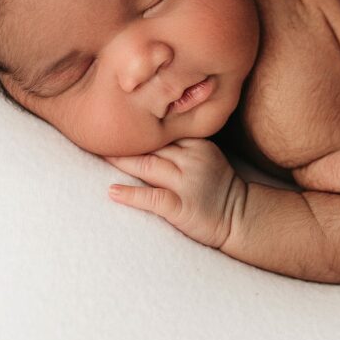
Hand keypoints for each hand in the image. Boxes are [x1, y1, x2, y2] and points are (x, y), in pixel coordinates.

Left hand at [104, 139, 245, 248]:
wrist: (241, 217)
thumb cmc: (219, 188)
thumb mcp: (206, 157)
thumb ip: (182, 146)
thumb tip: (147, 138)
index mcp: (198, 144)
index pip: (161, 131)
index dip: (137, 128)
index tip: (115, 122)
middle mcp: (193, 158)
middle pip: (150, 146)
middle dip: (123, 141)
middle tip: (97, 135)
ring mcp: (188, 183)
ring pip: (147, 166)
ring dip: (120, 161)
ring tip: (99, 155)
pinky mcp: (182, 206)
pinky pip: (151, 198)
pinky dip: (130, 194)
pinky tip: (112, 191)